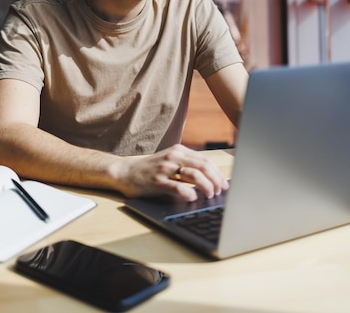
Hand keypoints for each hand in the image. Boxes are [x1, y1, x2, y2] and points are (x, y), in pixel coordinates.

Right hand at [114, 144, 228, 201]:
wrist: (125, 172)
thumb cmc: (150, 169)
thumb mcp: (170, 161)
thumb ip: (186, 166)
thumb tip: (210, 179)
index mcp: (178, 150)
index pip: (205, 160)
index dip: (217, 173)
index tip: (224, 184)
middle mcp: (173, 156)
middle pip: (203, 167)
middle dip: (215, 180)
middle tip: (220, 191)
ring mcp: (165, 168)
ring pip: (194, 175)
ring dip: (206, 187)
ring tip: (210, 196)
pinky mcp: (157, 181)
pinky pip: (178, 187)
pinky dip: (189, 194)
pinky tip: (193, 198)